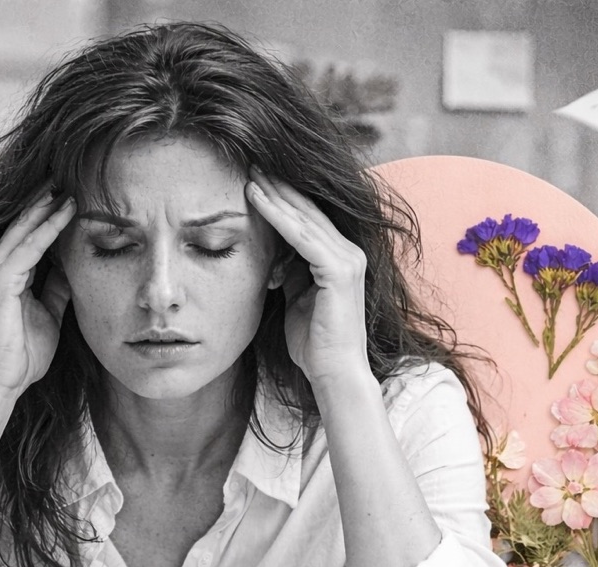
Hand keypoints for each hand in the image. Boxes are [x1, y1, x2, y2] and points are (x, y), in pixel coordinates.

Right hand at [0, 188, 76, 396]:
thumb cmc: (21, 352)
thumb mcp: (48, 313)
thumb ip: (56, 288)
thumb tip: (73, 268)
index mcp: (5, 272)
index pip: (28, 233)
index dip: (48, 213)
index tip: (73, 194)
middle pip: (23, 222)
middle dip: (46, 200)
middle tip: (71, 175)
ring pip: (25, 228)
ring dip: (48, 206)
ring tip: (71, 186)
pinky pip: (29, 248)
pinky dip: (48, 230)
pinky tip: (65, 214)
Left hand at [246, 170, 367, 384]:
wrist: (333, 373)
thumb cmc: (314, 344)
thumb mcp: (296, 299)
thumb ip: (290, 274)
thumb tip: (272, 259)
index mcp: (340, 259)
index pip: (308, 219)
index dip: (281, 197)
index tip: (254, 178)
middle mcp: (349, 253)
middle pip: (307, 210)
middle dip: (278, 186)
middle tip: (249, 162)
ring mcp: (348, 259)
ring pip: (304, 218)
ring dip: (274, 194)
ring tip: (249, 173)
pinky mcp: (339, 270)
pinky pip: (302, 236)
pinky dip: (278, 217)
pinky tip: (257, 199)